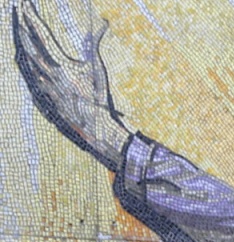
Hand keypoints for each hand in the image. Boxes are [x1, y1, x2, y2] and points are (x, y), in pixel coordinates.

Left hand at [13, 0, 130, 171]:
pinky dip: (28, 64)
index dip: (32, 19)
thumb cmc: (98, 96)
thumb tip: (102, 22)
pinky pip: (33, 75)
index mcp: (61, 63)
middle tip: (17, 13)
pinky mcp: (47, 94)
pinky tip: (27, 62)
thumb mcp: (98, 68)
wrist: (93, 124)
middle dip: (22, 27)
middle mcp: (49, 72)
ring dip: (22, 44)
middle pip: (29, 45)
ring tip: (19, 33)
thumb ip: (95, 44)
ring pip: (28, 60)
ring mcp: (46, 84)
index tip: (24, 5)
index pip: (41, 36)